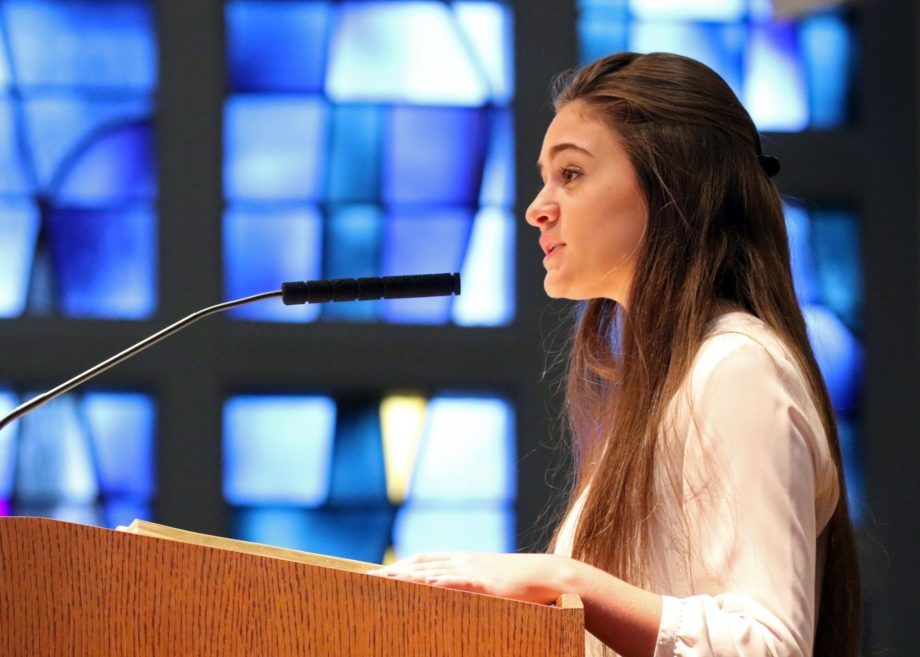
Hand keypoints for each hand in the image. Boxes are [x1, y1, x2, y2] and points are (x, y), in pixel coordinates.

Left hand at [365, 552, 574, 604]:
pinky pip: (461, 581)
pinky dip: (443, 581)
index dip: (400, 564)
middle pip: (421, 562)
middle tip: (367, 578)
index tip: (377, 571)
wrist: (550, 576)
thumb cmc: (521, 584)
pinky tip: (427, 582)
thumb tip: (449, 596)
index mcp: (464, 561)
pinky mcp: (488, 583)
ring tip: (385, 580)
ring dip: (408, 576)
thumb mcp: (490, 581)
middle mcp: (465, 561)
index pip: (423, 558)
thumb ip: (469, 586)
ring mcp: (475, 570)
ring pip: (435, 571)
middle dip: (394, 570)